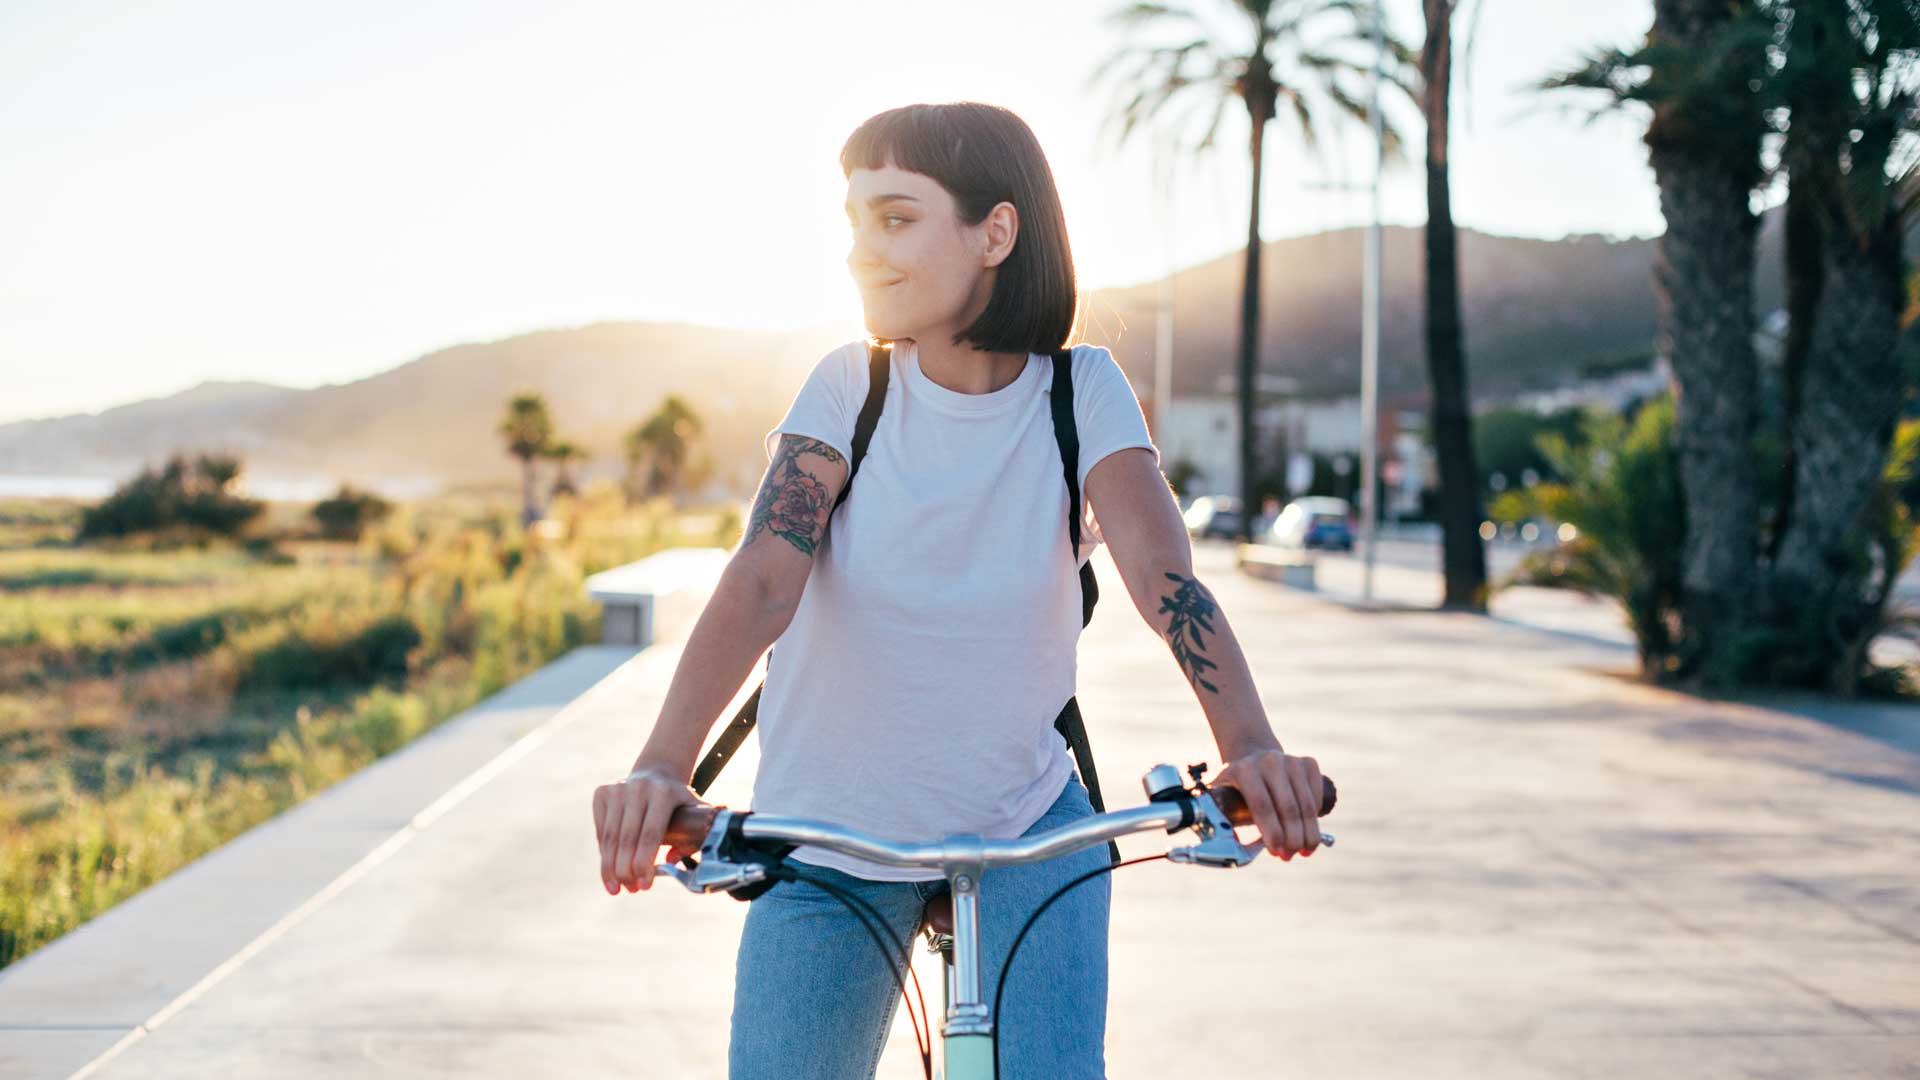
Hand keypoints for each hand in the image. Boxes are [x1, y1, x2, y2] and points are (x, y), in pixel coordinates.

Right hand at [592, 764, 703, 893]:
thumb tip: (671, 861)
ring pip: (610, 837)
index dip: (645, 862)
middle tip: (631, 891)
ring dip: (610, 868)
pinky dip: (604, 854)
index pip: (651, 833)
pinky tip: (609, 872)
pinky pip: (601, 831)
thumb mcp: (692, 814)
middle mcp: (638, 788)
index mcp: (664, 793)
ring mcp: (618, 789)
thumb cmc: (678, 803)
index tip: (645, 886)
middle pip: (627, 838)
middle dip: (626, 870)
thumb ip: (692, 838)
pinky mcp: (602, 793)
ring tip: (615, 889)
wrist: (656, 773)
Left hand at [1212, 748, 1323, 858]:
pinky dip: (1315, 818)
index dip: (1272, 832)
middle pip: (1287, 808)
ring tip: (1304, 851)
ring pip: (1306, 805)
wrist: (1253, 758)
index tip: (1276, 852)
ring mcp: (1291, 761)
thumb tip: (1224, 849)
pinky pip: (1317, 797)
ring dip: (1308, 834)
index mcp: (1244, 770)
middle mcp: (1269, 761)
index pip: (1262, 805)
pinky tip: (1309, 833)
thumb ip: (1217, 819)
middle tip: (1289, 856)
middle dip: (1291, 838)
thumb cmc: (1235, 786)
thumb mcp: (1220, 797)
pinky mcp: (1308, 763)